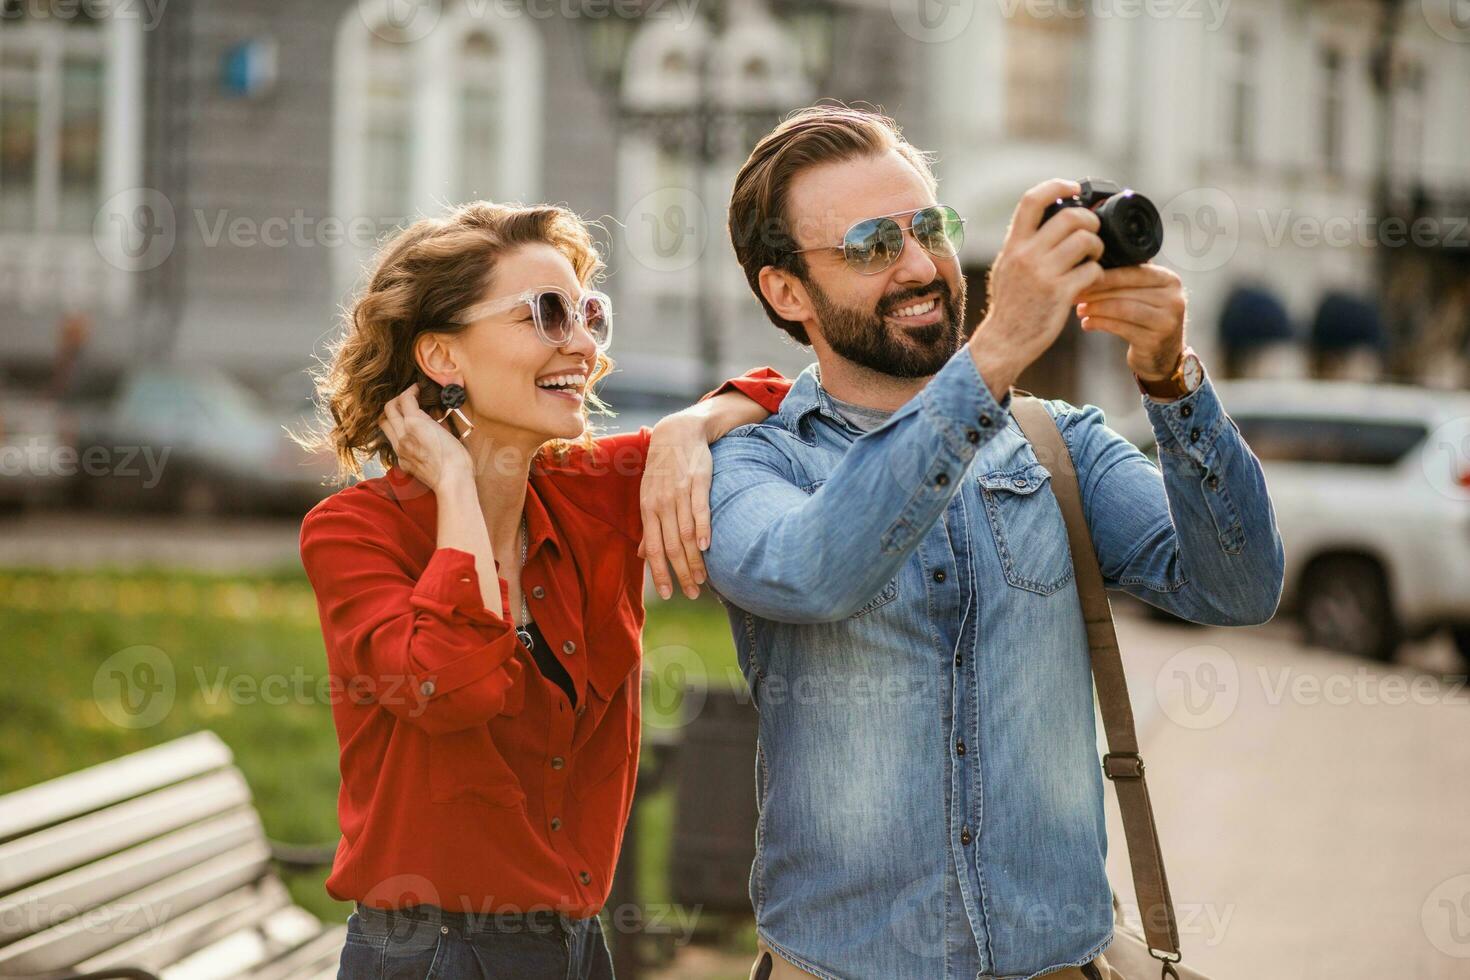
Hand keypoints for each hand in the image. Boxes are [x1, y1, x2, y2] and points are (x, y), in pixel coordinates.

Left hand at [377, 384, 472, 492]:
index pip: (405, 398)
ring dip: (392, 416)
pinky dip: (398, 433)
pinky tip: (411, 435)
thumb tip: (433, 411)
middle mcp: (403, 435)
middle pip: (388, 409)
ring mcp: (400, 449)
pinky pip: (393, 442)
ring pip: (384, 425)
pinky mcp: (402, 461)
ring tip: (405, 415)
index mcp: (415, 424)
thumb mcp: (449, 431)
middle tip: (410, 399)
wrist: (452, 482)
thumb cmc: (456, 457)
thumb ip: (437, 419)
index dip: (412, 390)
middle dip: (398, 400)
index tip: (419, 389)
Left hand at [638, 415, 711, 599]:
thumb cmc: (663, 469)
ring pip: (686, 534)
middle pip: (670, 547)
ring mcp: (679, 493)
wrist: (677, 433)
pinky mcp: (698, 482)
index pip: (652, 548)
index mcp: (648, 509)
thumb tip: (641, 554)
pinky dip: (703, 528)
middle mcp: (661, 504)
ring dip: (695, 560)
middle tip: (692, 593)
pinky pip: (700, 509)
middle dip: (680, 574)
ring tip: (702, 580)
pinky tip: (707, 547)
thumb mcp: (649, 495)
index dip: (659, 573)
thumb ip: (648, 526)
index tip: (667, 594)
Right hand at [967, 179, 1104, 396]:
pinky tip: (1090, 281)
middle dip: (1090, 221)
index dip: (1057, 185)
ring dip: (1097, 247)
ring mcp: (1043, 274)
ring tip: (1093, 258)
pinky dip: (1097, 273)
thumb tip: (1046, 220)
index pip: (1032, 200)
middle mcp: (1027, 255)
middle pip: (1070, 216)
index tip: (1074, 187)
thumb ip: (1023, 245)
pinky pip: (1092, 270)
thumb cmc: (1009, 306)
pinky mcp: (1060, 294)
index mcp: (1013, 245)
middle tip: (1092, 232)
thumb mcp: (1006, 268)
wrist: (1004, 342)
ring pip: (1086, 241)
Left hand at [1075, 263, 1186, 379]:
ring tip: (1079, 309)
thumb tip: (1092, 261)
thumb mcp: (1146, 294)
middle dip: (1096, 291)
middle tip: (1075, 294)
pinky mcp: (1155, 341)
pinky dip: (1100, 324)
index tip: (1081, 276)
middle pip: (1126, 290)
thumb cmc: (1147, 318)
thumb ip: (1130, 277)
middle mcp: (1173, 298)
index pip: (1133, 272)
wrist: (1164, 355)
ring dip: (1096, 308)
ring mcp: (1166, 321)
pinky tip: (1087, 324)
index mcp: (1170, 280)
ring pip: (1122, 308)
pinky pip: (1120, 327)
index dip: (1104, 275)